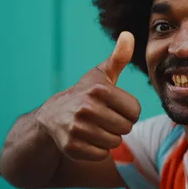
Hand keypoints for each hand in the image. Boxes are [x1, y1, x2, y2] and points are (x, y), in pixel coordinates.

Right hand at [36, 31, 140, 160]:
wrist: (52, 116)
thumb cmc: (85, 94)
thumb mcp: (101, 75)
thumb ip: (118, 57)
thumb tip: (128, 34)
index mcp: (98, 90)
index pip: (135, 111)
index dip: (128, 111)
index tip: (115, 107)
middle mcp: (86, 108)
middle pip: (126, 127)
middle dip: (119, 125)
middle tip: (104, 118)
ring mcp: (77, 129)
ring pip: (114, 142)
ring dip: (108, 138)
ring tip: (95, 128)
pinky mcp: (71, 147)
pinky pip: (101, 154)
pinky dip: (97, 150)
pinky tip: (87, 139)